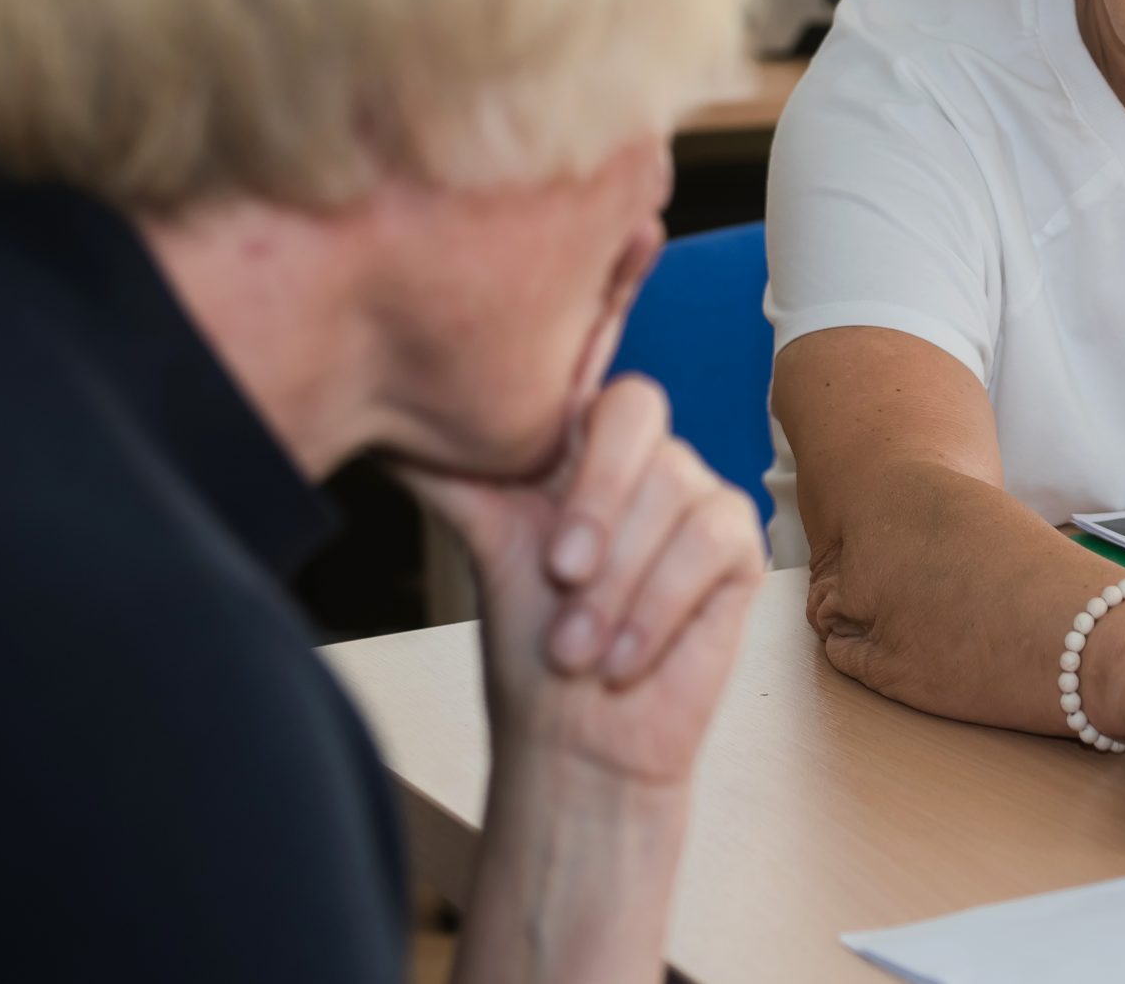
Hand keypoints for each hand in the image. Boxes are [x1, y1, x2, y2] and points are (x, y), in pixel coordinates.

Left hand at [397, 374, 763, 789]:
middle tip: (559, 575)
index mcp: (580, 448)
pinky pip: (710, 538)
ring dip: (618, 581)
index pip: (585, 381)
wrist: (579, 743)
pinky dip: (659, 604)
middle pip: (637, 411)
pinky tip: (623, 659)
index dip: (564, 413)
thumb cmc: (531, 650)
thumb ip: (453, 478)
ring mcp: (696, 496)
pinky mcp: (737, 544)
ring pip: (672, 484)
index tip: (534, 502)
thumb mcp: (488, 548)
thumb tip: (387, 426)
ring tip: (577, 651)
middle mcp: (643, 459)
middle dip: (595, 497)